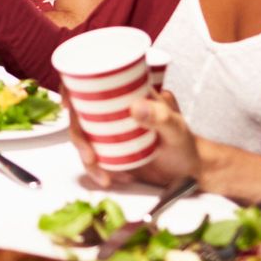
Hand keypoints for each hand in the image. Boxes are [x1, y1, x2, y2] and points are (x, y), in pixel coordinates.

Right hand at [67, 90, 200, 188]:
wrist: (192, 171)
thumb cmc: (186, 144)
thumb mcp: (176, 129)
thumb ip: (160, 118)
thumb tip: (135, 107)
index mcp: (128, 93)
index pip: (93, 82)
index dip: (72, 88)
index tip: (68, 104)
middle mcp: (114, 109)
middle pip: (81, 114)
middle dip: (78, 136)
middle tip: (89, 157)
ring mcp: (111, 130)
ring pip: (85, 137)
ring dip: (86, 157)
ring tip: (103, 175)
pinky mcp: (111, 150)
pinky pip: (94, 156)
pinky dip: (98, 170)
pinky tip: (114, 178)